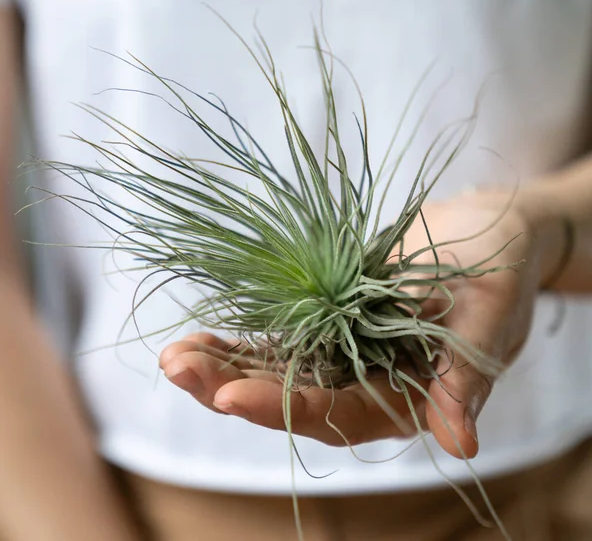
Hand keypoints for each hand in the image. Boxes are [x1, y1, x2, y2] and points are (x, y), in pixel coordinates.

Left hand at [160, 192, 543, 458]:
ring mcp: (345, 352)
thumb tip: (462, 444)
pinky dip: (244, 338)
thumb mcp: (492, 310)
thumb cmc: (499, 264)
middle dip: (231, 386)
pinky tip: (202, 336)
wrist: (485, 229)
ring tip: (174, 354)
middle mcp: (370, 382)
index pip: (340, 415)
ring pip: (278, 370)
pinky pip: (282, 338)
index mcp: (410, 393)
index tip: (229, 396)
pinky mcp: (330, 322)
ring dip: (225, 364)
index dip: (285, 407)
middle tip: (177, 368)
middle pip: (292, 398)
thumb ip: (469, 374)